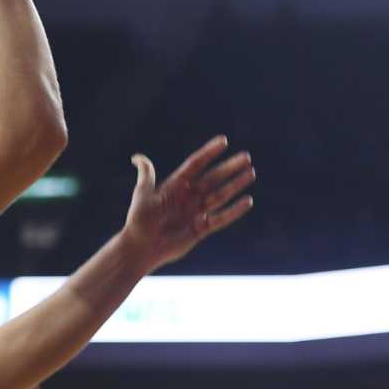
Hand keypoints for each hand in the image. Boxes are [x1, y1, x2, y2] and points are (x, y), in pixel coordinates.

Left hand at [120, 136, 255, 271]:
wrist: (141, 248)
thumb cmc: (139, 220)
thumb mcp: (143, 194)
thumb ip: (147, 175)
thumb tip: (137, 157)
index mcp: (175, 186)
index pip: (196, 165)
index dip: (209, 153)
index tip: (223, 141)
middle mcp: (188, 197)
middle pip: (213, 178)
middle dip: (229, 168)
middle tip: (246, 157)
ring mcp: (195, 212)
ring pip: (220, 195)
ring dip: (235, 184)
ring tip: (251, 173)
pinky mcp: (201, 229)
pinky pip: (221, 218)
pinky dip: (234, 211)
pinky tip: (247, 201)